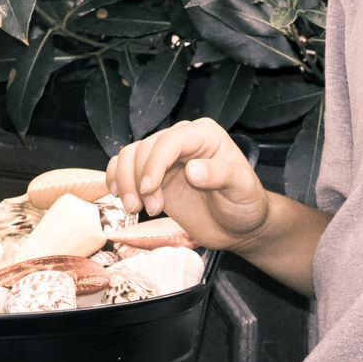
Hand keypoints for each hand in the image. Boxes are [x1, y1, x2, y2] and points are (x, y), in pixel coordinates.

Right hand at [106, 118, 270, 252]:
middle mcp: (182, 140)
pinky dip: (116, 179)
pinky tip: (121, 197)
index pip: (169, 141)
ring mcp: (165, 157)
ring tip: (135, 208)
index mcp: (204, 135)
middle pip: (144, 148)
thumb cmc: (246, 204)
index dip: (154, 164)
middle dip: (139, 180)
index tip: (149, 190)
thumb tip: (192, 169)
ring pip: (129, 156)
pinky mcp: (154, 175)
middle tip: (148, 210)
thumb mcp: (242, 190)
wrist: (239, 227)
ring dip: (125, 182)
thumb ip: (220, 176)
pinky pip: (125, 166)